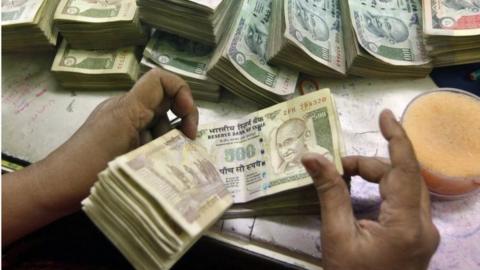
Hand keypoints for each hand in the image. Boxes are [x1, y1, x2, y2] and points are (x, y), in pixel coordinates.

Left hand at [3, 68, 197, 245]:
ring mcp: (121, 123)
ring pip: (158, 122)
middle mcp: (126, 109)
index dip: (182, 92)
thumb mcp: (131, 157)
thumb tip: (189, 147)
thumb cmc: (89, 171)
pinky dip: (157, 147)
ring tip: (169, 164)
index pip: (161, 80)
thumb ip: (161, 145)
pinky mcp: (118, 138)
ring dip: (169, 140)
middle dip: (181, 122)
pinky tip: (156, 167)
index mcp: (128, 108)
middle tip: (187, 146)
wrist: (55, 187)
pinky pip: (146, 134)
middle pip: (165, 102)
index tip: (187, 120)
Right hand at [301, 110, 438, 269]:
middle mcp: (423, 225)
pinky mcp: (418, 237)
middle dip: (369, 164)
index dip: (396, 138)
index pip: (404, 169)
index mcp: (406, 225)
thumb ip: (329, 192)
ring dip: (375, 177)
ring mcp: (424, 232)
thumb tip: (311, 157)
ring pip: (403, 188)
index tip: (384, 115)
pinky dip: (382, 191)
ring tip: (343, 178)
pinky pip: (403, 202)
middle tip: (336, 166)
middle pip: (401, 176)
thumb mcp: (337, 236)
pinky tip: (362, 193)